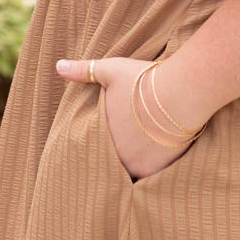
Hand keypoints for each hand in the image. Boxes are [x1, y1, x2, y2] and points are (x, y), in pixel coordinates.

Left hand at [55, 54, 205, 181]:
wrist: (179, 93)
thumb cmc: (144, 80)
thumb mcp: (110, 71)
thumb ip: (83, 71)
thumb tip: (59, 65)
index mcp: (100, 136)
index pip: (96, 146)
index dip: (103, 141)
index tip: (111, 135)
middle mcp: (116, 156)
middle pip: (114, 160)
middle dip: (120, 152)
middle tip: (130, 142)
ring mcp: (138, 165)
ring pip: (133, 168)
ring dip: (137, 161)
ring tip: (145, 149)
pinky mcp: (160, 169)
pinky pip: (152, 174)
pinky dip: (155, 165)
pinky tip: (160, 154)